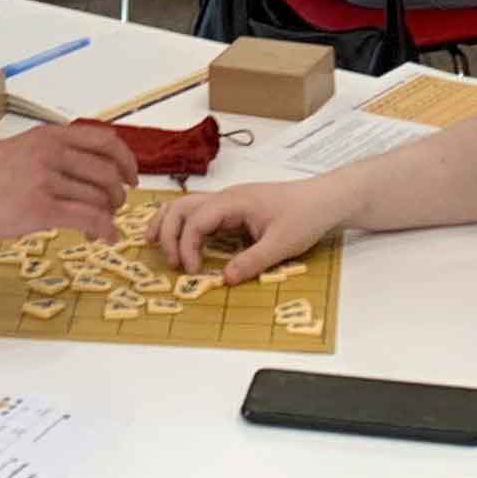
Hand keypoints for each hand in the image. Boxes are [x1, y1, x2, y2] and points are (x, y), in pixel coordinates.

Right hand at [0, 123, 133, 244]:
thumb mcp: (17, 150)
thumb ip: (47, 155)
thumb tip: (77, 172)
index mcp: (47, 136)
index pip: (104, 141)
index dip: (126, 160)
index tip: (131, 176)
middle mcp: (51, 154)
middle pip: (107, 172)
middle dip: (119, 193)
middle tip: (115, 207)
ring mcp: (46, 181)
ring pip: (100, 198)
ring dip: (110, 214)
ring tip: (103, 225)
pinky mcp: (40, 210)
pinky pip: (88, 219)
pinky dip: (104, 230)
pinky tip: (104, 238)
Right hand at [149, 175, 344, 285]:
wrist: (325, 199)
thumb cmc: (304, 217)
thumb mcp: (281, 244)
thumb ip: (252, 262)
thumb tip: (224, 280)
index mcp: (233, 201)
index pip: (196, 220)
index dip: (187, 246)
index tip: (193, 271)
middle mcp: (225, 197)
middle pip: (182, 207)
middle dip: (168, 232)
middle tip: (170, 262)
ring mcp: (228, 201)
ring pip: (186, 205)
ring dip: (167, 222)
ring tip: (151, 242)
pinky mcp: (233, 208)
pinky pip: (199, 212)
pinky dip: (182, 223)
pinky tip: (178, 238)